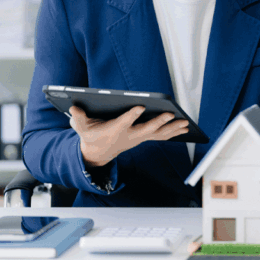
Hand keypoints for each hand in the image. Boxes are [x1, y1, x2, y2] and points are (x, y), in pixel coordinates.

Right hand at [69, 105, 189, 167]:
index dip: (131, 115)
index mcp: (114, 130)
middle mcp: (129, 135)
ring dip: (172, 129)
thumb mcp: (81, 127)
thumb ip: (79, 118)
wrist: (98, 152)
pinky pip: (161, 136)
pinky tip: (185, 128)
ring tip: (185, 122)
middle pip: (146, 129)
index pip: (123, 122)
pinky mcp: (144, 138)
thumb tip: (74, 107)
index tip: (140, 106)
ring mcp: (138, 138)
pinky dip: (173, 132)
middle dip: (159, 122)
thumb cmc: (92, 135)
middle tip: (170, 114)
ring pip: (158, 134)